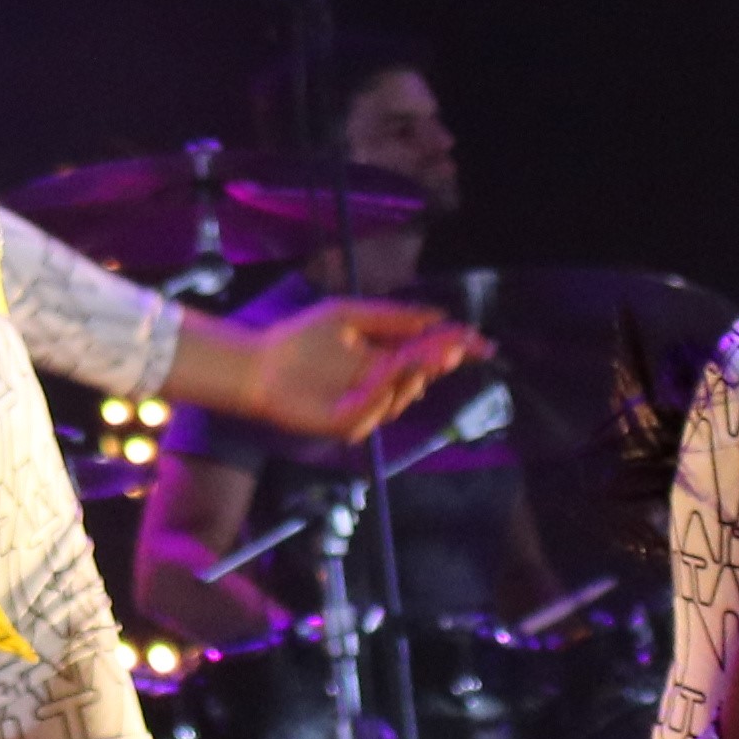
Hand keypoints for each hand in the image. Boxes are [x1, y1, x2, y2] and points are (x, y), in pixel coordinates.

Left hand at [192, 294, 484, 442]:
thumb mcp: (350, 316)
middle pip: (421, 375)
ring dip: (407, 375)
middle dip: (436, 362)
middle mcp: (382, 385)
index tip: (480, 342)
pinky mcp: (346, 423)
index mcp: (386, 358)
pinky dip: (378, 395)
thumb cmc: (301, 339)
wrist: (258, 364)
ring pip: (400, 395)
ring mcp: (366, 407)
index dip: (455, 349)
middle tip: (449, 349)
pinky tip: (384, 378)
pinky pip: (371, 412)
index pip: (428, 354)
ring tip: (413, 357)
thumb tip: (439, 315)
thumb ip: (393, 316)